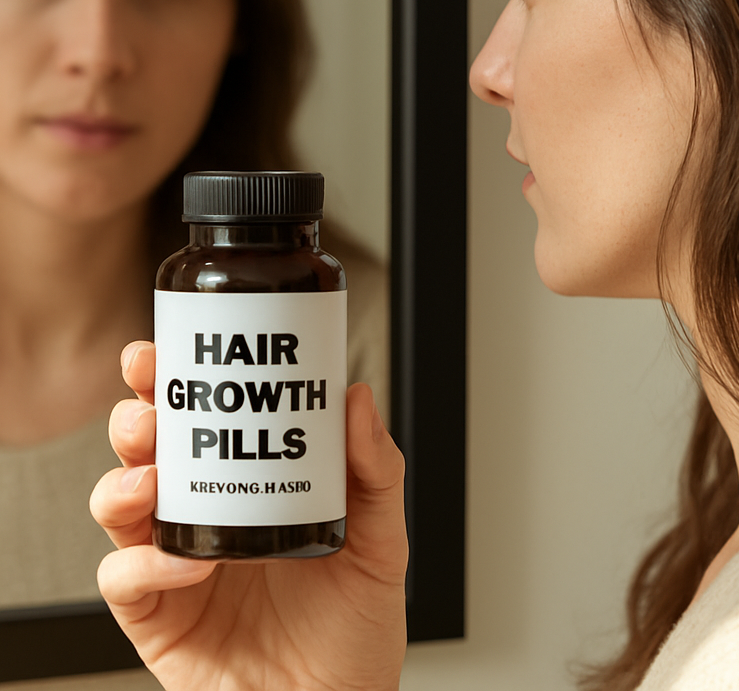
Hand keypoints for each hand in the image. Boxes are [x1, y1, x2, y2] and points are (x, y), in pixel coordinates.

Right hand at [90, 341, 406, 690]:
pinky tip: (185, 563)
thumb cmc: (355, 628)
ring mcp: (177, 567)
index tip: (169, 349)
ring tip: (153, 474)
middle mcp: (207, 518)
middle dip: (136, 417)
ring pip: (120, 506)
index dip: (177, 383)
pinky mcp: (160, 620)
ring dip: (123, 481)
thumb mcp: (380, 539)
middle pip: (150, 452)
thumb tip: (357, 398)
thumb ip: (375, 472)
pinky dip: (144, 566)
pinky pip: (126, 583)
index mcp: (252, 486)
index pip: (203, 421)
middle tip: (148, 404)